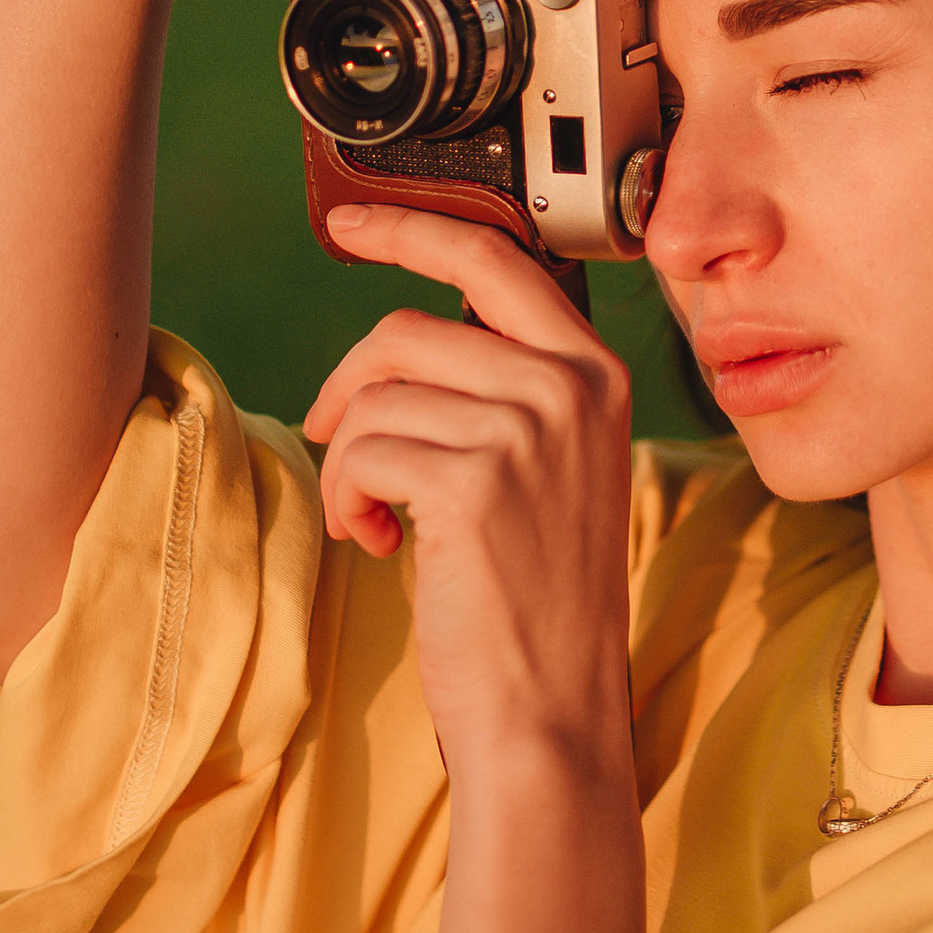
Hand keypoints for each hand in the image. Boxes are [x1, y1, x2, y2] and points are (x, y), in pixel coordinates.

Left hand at [300, 202, 637, 786]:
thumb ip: (503, 390)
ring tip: (379, 520)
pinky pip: (362, 452)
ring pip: (374, 396)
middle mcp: (573, 388)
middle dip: (347, 388)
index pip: (493, 258)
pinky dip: (350, 500)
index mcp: (594, 373)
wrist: (549, 711)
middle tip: (337, 442)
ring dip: (350, 461)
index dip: (411, 229)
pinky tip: (383, 545)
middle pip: (405, 328)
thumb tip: (402, 340)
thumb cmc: (534, 601)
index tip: (350, 222)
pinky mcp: (474, 482)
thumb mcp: (547, 470)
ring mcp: (528, 431)